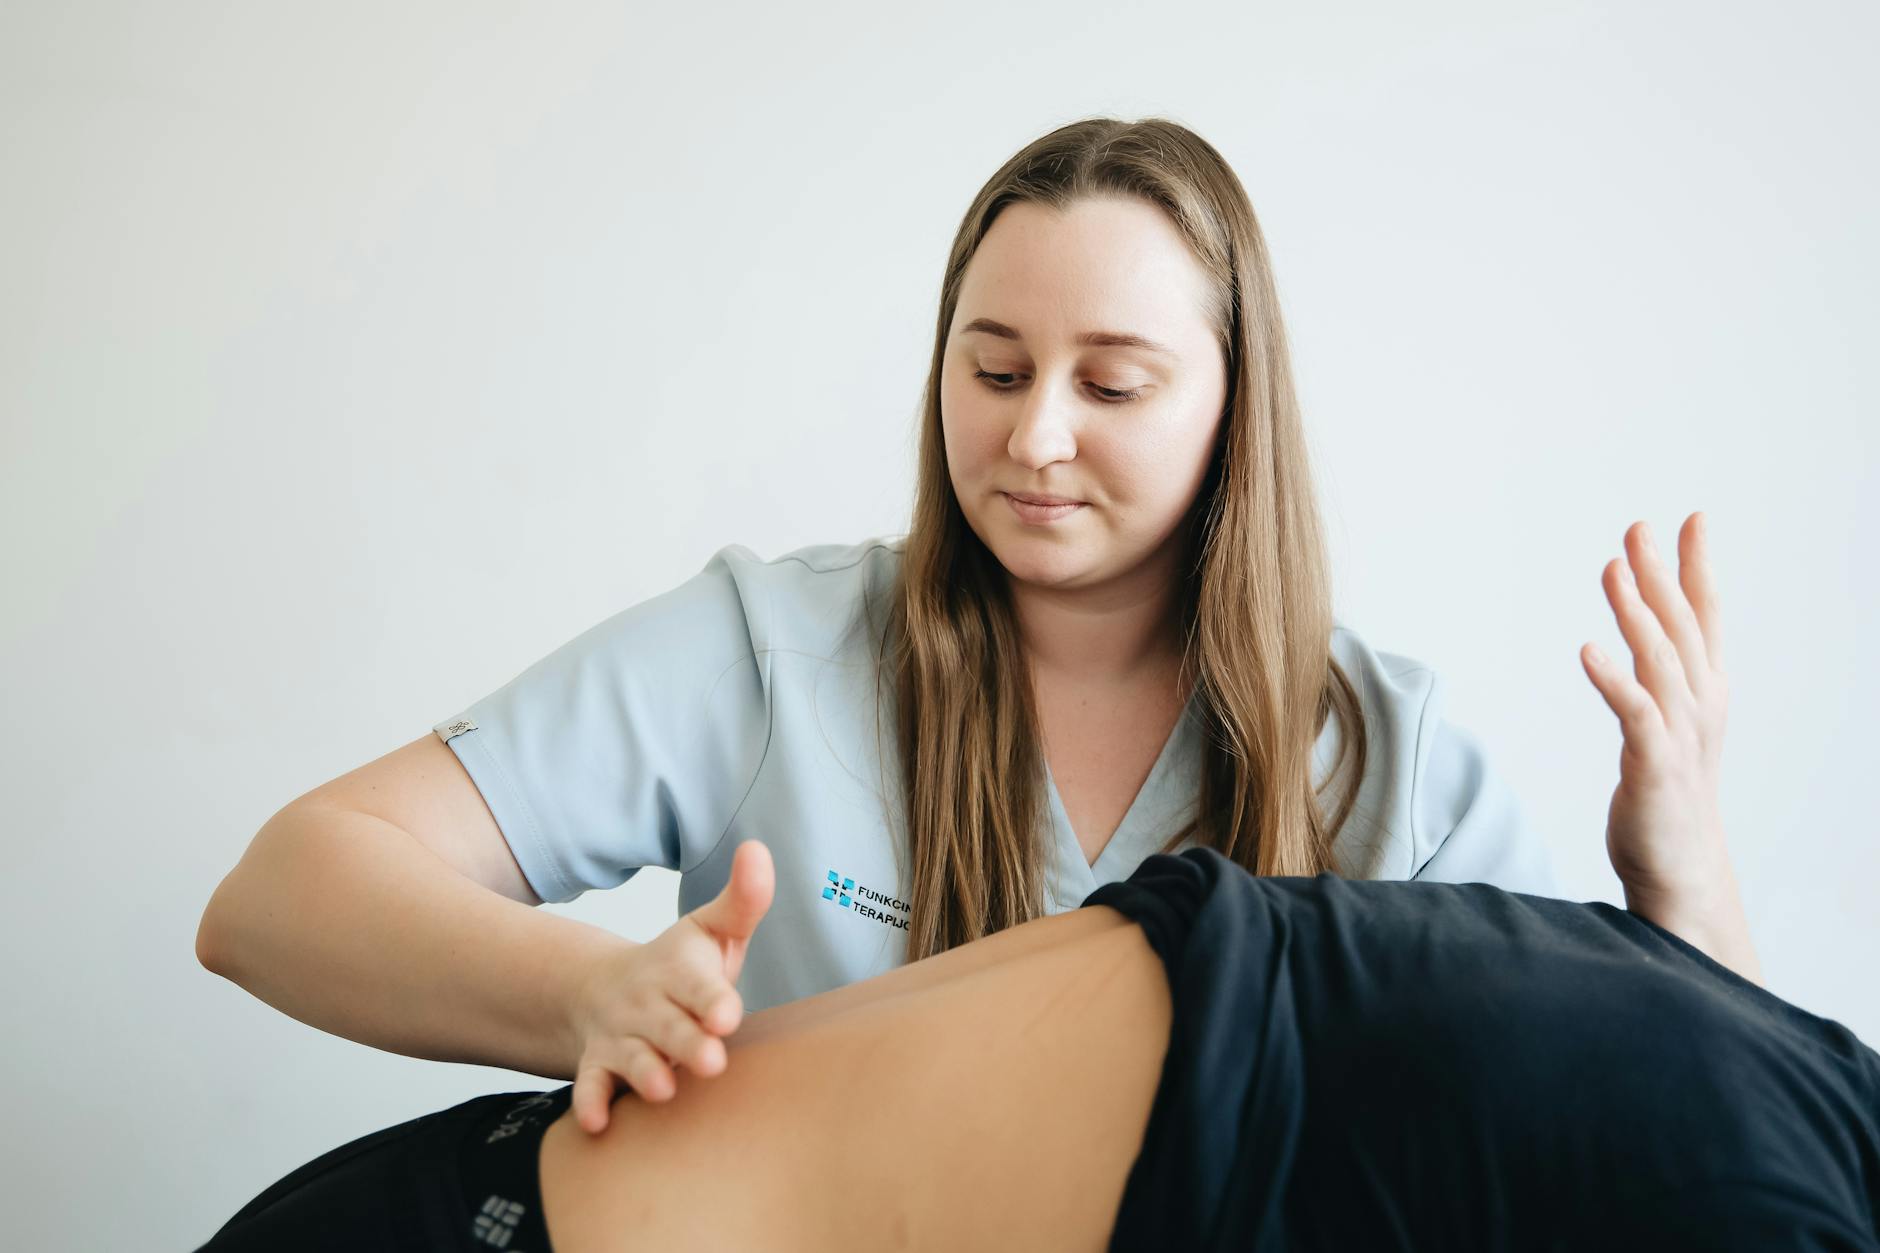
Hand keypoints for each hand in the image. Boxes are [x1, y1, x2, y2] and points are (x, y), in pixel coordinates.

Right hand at [567, 839, 774, 1132]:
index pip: (698, 986)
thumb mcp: (711, 929)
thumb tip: (760, 847)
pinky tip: (598, 1123)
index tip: (728, 1015)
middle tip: (713, 1060)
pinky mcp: (599, 1065)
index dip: (712, 1000)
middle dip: (687, 1043)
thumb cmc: (679, 965)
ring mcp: (621, 1036)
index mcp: (679, 971)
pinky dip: (590, 1103)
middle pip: (669, 1027)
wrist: (607, 988)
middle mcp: (648, 1004)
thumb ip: (743, 898)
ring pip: (631, 1058)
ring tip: (664, 1089)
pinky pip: (590, 1085)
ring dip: (644, 1073)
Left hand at [1579, 512, 1734, 902]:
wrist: (1681, 867)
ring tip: (1612, 569)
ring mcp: (1681, 734)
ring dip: (1635, 613)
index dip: (1698, 567)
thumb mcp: (1670, 724)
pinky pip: (1634, 713)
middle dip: (1661, 574)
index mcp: (1705, 692)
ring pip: (1660, 660)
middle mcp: (1700, 705)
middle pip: (1682, 627)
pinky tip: (1588, 650)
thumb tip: (1646, 634)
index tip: (1692, 518)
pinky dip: (1613, 679)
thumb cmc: (1667, 795)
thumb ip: (1661, 679)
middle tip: (1638, 527)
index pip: (1705, 618)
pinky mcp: (1654, 765)